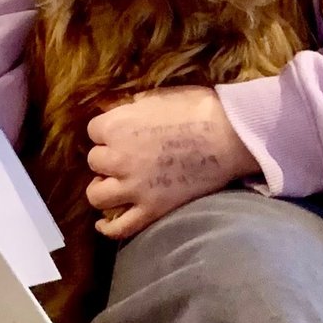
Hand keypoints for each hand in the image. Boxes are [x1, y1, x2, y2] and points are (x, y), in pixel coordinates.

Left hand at [85, 86, 260, 240]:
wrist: (228, 136)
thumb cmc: (197, 108)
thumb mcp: (157, 96)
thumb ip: (132, 108)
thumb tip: (119, 112)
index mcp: (117, 126)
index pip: (93, 130)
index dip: (108, 131)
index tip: (121, 133)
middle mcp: (118, 158)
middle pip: (94, 161)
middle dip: (107, 158)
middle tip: (124, 157)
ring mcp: (133, 187)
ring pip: (96, 195)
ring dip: (103, 189)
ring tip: (114, 185)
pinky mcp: (151, 209)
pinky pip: (119, 227)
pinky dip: (108, 227)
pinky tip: (104, 222)